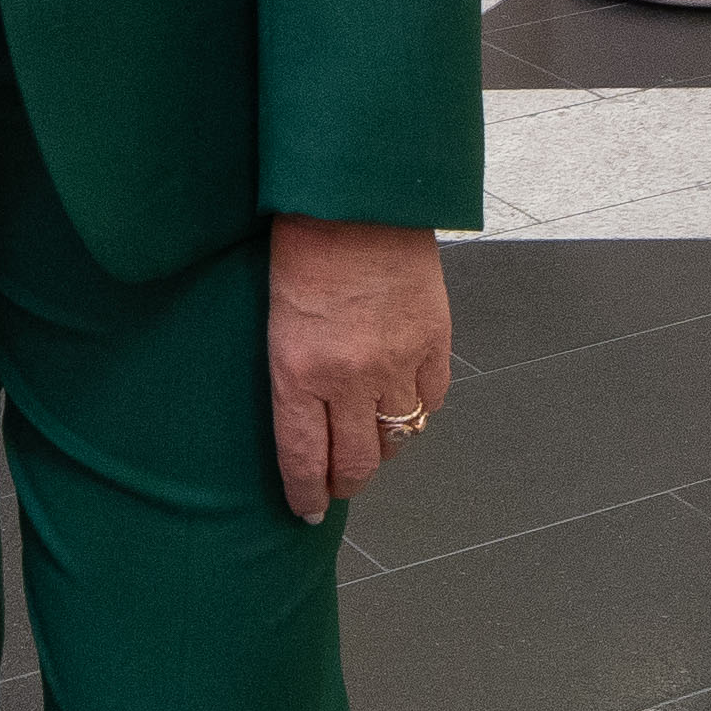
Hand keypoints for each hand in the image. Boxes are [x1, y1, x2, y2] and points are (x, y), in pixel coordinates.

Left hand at [265, 216, 450, 525]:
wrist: (356, 199)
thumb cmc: (303, 248)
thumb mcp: (276, 318)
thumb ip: (293, 373)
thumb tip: (307, 418)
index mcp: (297, 372)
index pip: (303, 459)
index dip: (306, 494)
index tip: (306, 510)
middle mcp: (349, 378)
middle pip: (356, 463)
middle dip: (345, 484)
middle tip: (340, 486)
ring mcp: (397, 362)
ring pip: (398, 439)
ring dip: (384, 452)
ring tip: (372, 447)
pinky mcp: (434, 341)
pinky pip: (432, 401)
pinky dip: (419, 411)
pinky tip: (405, 407)